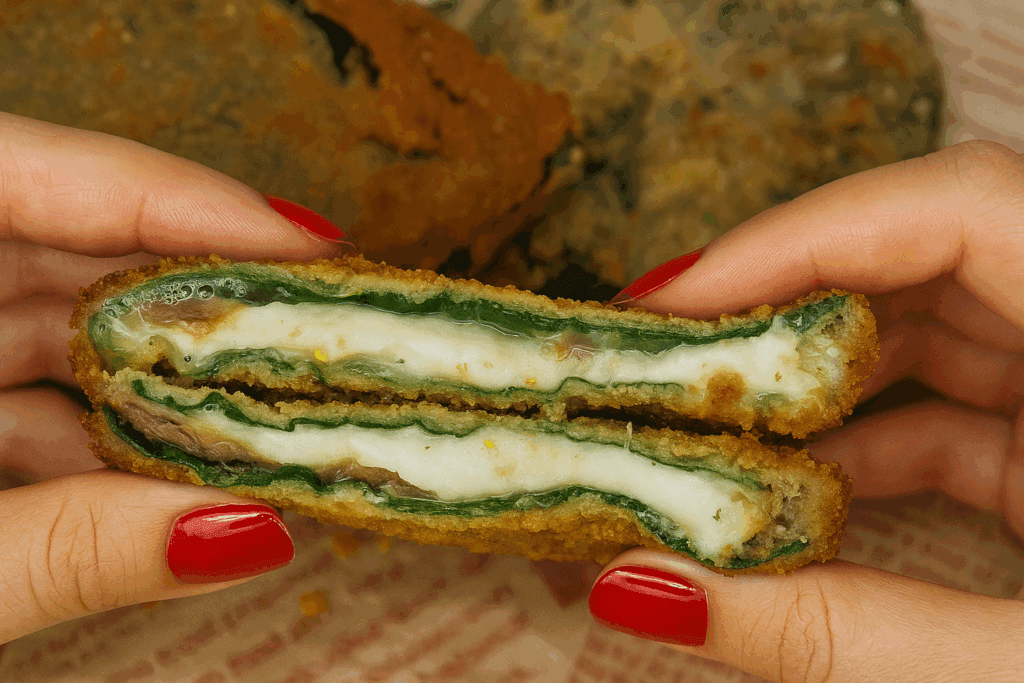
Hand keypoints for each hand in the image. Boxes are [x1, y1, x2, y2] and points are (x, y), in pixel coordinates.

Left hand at [0, 113, 353, 643]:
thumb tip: (251, 532)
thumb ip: (68, 550)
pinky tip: (189, 467)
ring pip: (69, 330)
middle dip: (209, 301)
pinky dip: (116, 427)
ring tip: (280, 416)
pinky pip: (39, 390)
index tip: (308, 242)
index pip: (32, 175)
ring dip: (177, 381)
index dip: (180, 197)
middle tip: (325, 333)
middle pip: (77, 253)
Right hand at [591, 140, 1023, 680]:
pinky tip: (789, 486)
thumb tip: (640, 590)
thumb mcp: (1023, 681)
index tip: (678, 301)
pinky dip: (862, 438)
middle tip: (665, 359)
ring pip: (934, 326)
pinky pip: (954, 407)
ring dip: (813, 374)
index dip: (807, 233)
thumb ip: (835, 635)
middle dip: (783, 303)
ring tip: (707, 426)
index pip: (967, 207)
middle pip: (928, 255)